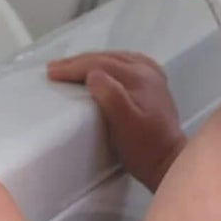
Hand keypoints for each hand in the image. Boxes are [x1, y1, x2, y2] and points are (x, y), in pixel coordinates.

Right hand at [45, 51, 185, 190]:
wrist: (169, 162)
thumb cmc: (143, 147)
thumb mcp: (125, 124)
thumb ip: (110, 95)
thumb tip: (93, 75)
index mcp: (138, 76)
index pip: (98, 64)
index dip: (72, 67)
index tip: (51, 73)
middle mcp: (146, 70)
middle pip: (106, 58)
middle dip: (78, 62)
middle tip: (54, 68)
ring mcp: (152, 76)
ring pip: (116, 59)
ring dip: (91, 61)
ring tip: (71, 67)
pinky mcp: (154, 85)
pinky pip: (127, 64)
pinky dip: (109, 64)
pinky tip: (103, 68)